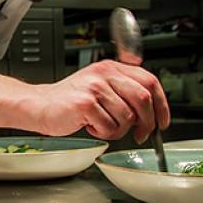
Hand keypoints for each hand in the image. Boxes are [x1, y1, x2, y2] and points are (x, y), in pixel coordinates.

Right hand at [34, 60, 169, 143]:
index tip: (162, 121)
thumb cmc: (70, 100)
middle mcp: (104, 74)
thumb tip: (153, 109)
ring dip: (118, 129)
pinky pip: (110, 126)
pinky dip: (103, 133)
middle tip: (141, 134)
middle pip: (143, 98)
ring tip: (102, 125)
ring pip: (127, 117)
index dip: (162, 104)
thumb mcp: (100, 86)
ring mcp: (95, 87)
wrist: (39, 105)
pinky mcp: (85, 103)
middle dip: (147, 122)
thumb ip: (124, 90)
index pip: (150, 81)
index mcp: (111, 68)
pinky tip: (90, 125)